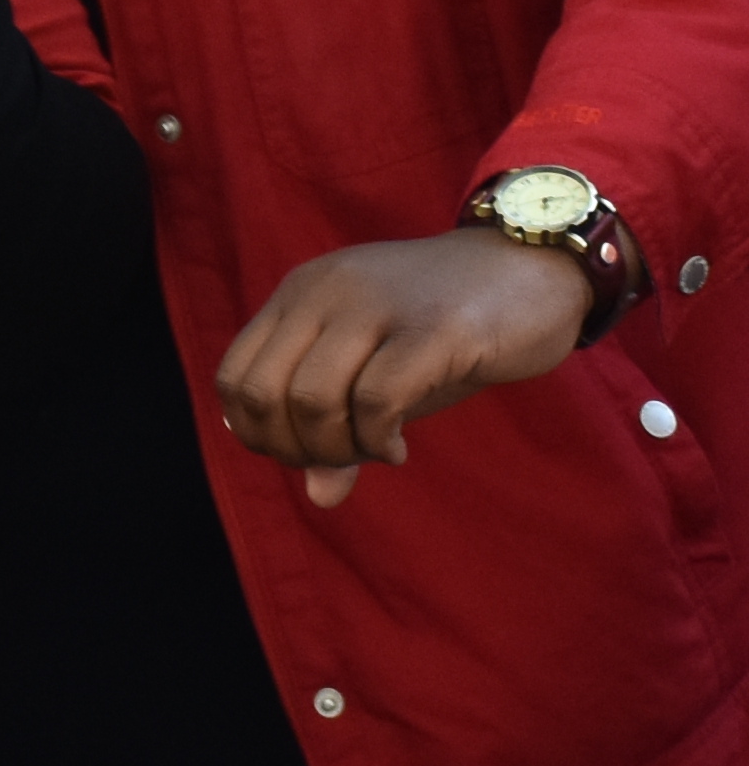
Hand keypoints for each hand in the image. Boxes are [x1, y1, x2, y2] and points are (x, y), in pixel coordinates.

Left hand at [218, 226, 595, 506]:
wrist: (531, 268)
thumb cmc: (445, 328)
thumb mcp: (380, 374)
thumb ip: (339, 427)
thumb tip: (317, 497)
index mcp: (298, 295)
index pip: (234, 376)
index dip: (256, 433)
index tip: (304, 453)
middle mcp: (324, 293)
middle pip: (264, 392)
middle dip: (293, 448)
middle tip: (341, 461)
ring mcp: (376, 306)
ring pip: (313, 398)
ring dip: (336, 449)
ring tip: (373, 453)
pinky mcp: (435, 330)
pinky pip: (377, 399)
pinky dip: (377, 441)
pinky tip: (397, 449)